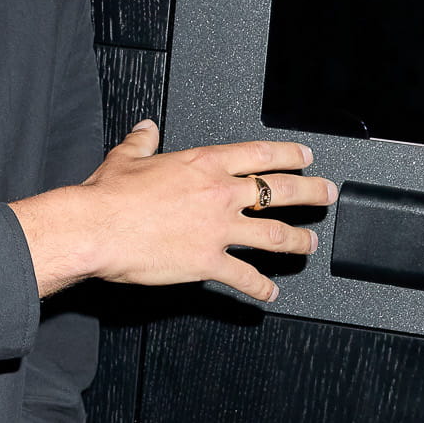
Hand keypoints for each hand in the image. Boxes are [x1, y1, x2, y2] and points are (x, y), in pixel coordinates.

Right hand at [10, 123, 336, 299]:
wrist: (96, 228)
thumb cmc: (108, 196)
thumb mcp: (126, 158)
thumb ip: (142, 142)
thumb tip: (146, 129)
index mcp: (204, 163)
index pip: (260, 155)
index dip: (289, 155)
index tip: (305, 158)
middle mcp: (220, 194)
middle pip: (281, 191)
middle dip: (311, 192)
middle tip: (327, 194)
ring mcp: (219, 229)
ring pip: (275, 234)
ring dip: (298, 240)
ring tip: (310, 243)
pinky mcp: (209, 262)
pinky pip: (244, 277)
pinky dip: (260, 288)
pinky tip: (269, 293)